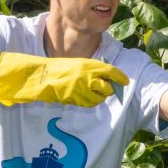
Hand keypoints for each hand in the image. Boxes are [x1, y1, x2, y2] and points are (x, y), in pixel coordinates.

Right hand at [0, 52, 128, 106]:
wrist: (43, 77)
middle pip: (108, 88)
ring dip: (99, 96)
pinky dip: (90, 101)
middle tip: (108, 88)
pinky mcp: (77, 99)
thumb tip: (107, 78)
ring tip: (92, 92)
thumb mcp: (78, 65)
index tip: (125, 82)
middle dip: (110, 90)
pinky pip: (90, 103)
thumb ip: (93, 70)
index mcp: (89, 65)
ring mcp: (83, 89)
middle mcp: (88, 77)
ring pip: (100, 98)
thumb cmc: (60, 69)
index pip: (111, 72)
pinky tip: (84, 96)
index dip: (120, 78)